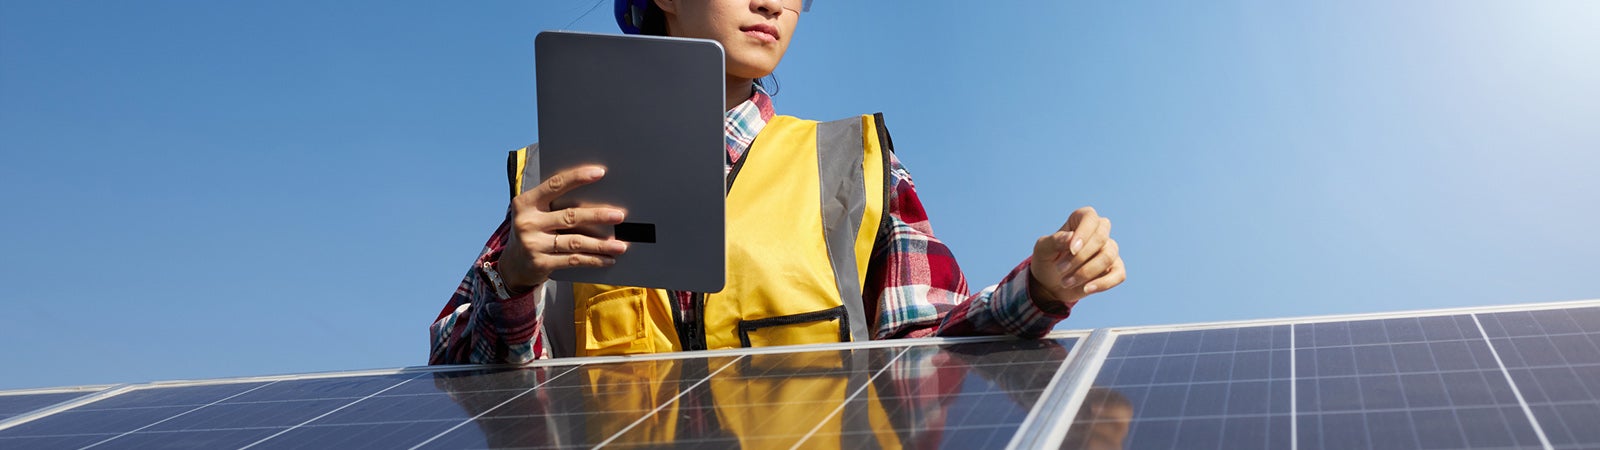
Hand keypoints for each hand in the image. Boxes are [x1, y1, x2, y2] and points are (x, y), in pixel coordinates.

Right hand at [497, 165, 630, 291]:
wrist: (512, 265)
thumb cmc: (533, 231)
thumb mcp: (536, 213)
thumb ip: (555, 204)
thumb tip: (596, 197)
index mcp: (526, 202)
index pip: (555, 185)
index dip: (577, 177)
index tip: (600, 172)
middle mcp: (528, 222)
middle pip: (570, 216)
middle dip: (598, 215)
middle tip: (619, 215)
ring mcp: (533, 244)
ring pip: (575, 241)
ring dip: (601, 244)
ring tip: (620, 245)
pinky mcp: (540, 263)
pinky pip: (573, 260)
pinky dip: (593, 259)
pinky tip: (608, 259)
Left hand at [1029, 206, 1125, 309]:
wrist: (1050, 284)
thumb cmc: (1047, 260)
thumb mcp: (1043, 249)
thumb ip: (1055, 240)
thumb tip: (1071, 237)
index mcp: (1081, 220)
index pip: (1090, 217)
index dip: (1083, 233)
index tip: (1071, 249)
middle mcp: (1099, 232)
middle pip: (1101, 238)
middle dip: (1080, 257)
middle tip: (1060, 269)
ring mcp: (1109, 250)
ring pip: (1108, 257)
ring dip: (1086, 272)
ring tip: (1066, 282)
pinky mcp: (1115, 269)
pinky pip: (1118, 274)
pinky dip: (1103, 283)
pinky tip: (1086, 288)